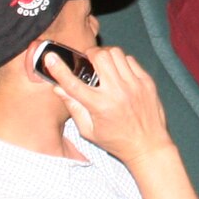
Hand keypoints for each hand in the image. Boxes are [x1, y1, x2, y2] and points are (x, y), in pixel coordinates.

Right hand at [48, 45, 173, 166]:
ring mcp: (134, 85)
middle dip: (90, 54)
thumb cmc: (116, 141)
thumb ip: (73, 107)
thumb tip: (58, 88)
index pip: (73, 83)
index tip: (50, 57)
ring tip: (103, 65)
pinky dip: (121, 62)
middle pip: (100, 56)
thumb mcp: (89, 130)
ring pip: (116, 53)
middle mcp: (117, 92)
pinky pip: (130, 60)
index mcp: (100, 106)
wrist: (148, 145)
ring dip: (105, 55)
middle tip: (88, 62)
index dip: (59, 68)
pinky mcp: (146, 82)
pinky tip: (118, 72)